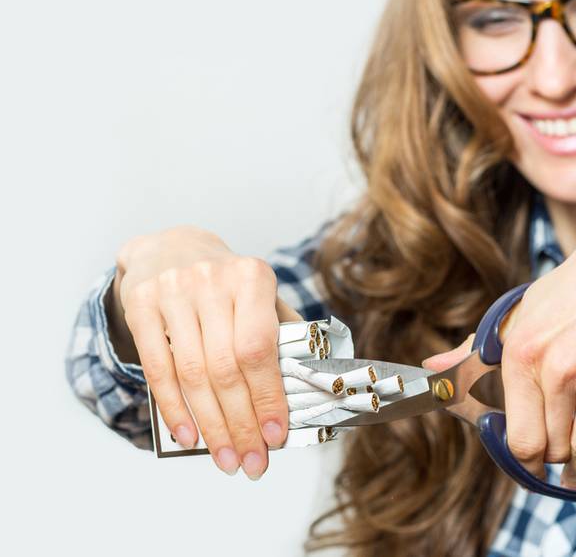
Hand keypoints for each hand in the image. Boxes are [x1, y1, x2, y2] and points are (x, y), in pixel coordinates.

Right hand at [114, 225, 300, 478]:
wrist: (172, 248)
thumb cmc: (227, 285)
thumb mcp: (259, 295)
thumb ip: (281, 336)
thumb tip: (300, 397)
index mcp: (253, 277)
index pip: (260, 349)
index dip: (268, 397)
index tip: (276, 437)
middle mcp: (212, 280)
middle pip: (226, 368)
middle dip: (241, 423)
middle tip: (252, 462)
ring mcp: (173, 290)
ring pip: (193, 373)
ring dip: (211, 425)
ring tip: (227, 458)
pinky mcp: (141, 304)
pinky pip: (157, 368)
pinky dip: (173, 409)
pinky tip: (188, 436)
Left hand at [423, 200, 575, 489]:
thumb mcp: (522, 310)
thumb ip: (475, 351)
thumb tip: (431, 371)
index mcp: (521, 353)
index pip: (518, 438)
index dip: (523, 459)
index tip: (528, 465)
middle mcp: (558, 370)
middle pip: (550, 450)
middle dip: (552, 461)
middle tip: (556, 464)